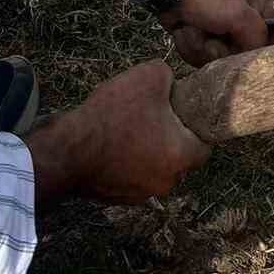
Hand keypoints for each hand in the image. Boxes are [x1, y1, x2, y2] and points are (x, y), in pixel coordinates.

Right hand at [28, 61, 208, 207]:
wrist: (68, 149)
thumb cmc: (114, 114)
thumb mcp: (150, 76)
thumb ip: (170, 78)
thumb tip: (170, 84)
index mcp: (180, 156)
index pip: (205, 145)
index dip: (197, 124)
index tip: (184, 110)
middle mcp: (166, 181)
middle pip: (179, 155)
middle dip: (170, 135)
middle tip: (153, 113)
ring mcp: (141, 193)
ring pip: (155, 165)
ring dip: (147, 148)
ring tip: (128, 125)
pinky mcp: (118, 197)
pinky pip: (132, 174)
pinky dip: (127, 160)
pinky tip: (113, 141)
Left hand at [158, 0, 272, 65]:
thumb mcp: (239, 14)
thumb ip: (258, 37)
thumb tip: (258, 58)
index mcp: (260, 10)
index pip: (273, 41)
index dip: (257, 51)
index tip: (241, 49)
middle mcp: (244, 22)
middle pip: (240, 57)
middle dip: (219, 49)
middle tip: (212, 33)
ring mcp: (222, 32)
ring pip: (217, 60)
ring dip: (201, 47)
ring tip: (195, 27)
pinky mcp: (203, 38)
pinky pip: (200, 56)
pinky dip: (189, 45)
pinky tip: (185, 29)